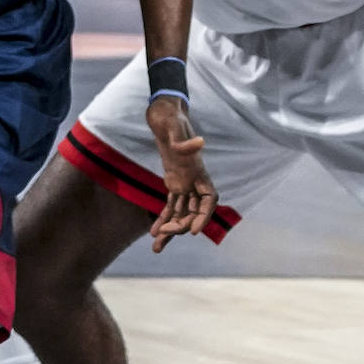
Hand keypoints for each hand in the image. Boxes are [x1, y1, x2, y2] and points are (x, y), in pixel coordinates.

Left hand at [145, 96, 217, 252]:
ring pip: (181, 213)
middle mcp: (195, 181)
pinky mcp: (174, 184)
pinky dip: (163, 219)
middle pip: (193, 211)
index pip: (209, 198)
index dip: (203, 216)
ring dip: (170, 229)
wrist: (163, 116)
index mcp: (199, 170)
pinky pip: (170, 206)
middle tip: (165, 234)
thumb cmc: (171, 119)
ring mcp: (185, 184)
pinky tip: (154, 233)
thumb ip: (183, 139)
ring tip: (156, 247)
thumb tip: (199, 143)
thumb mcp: (175, 126)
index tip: (194, 231)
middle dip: (181, 225)